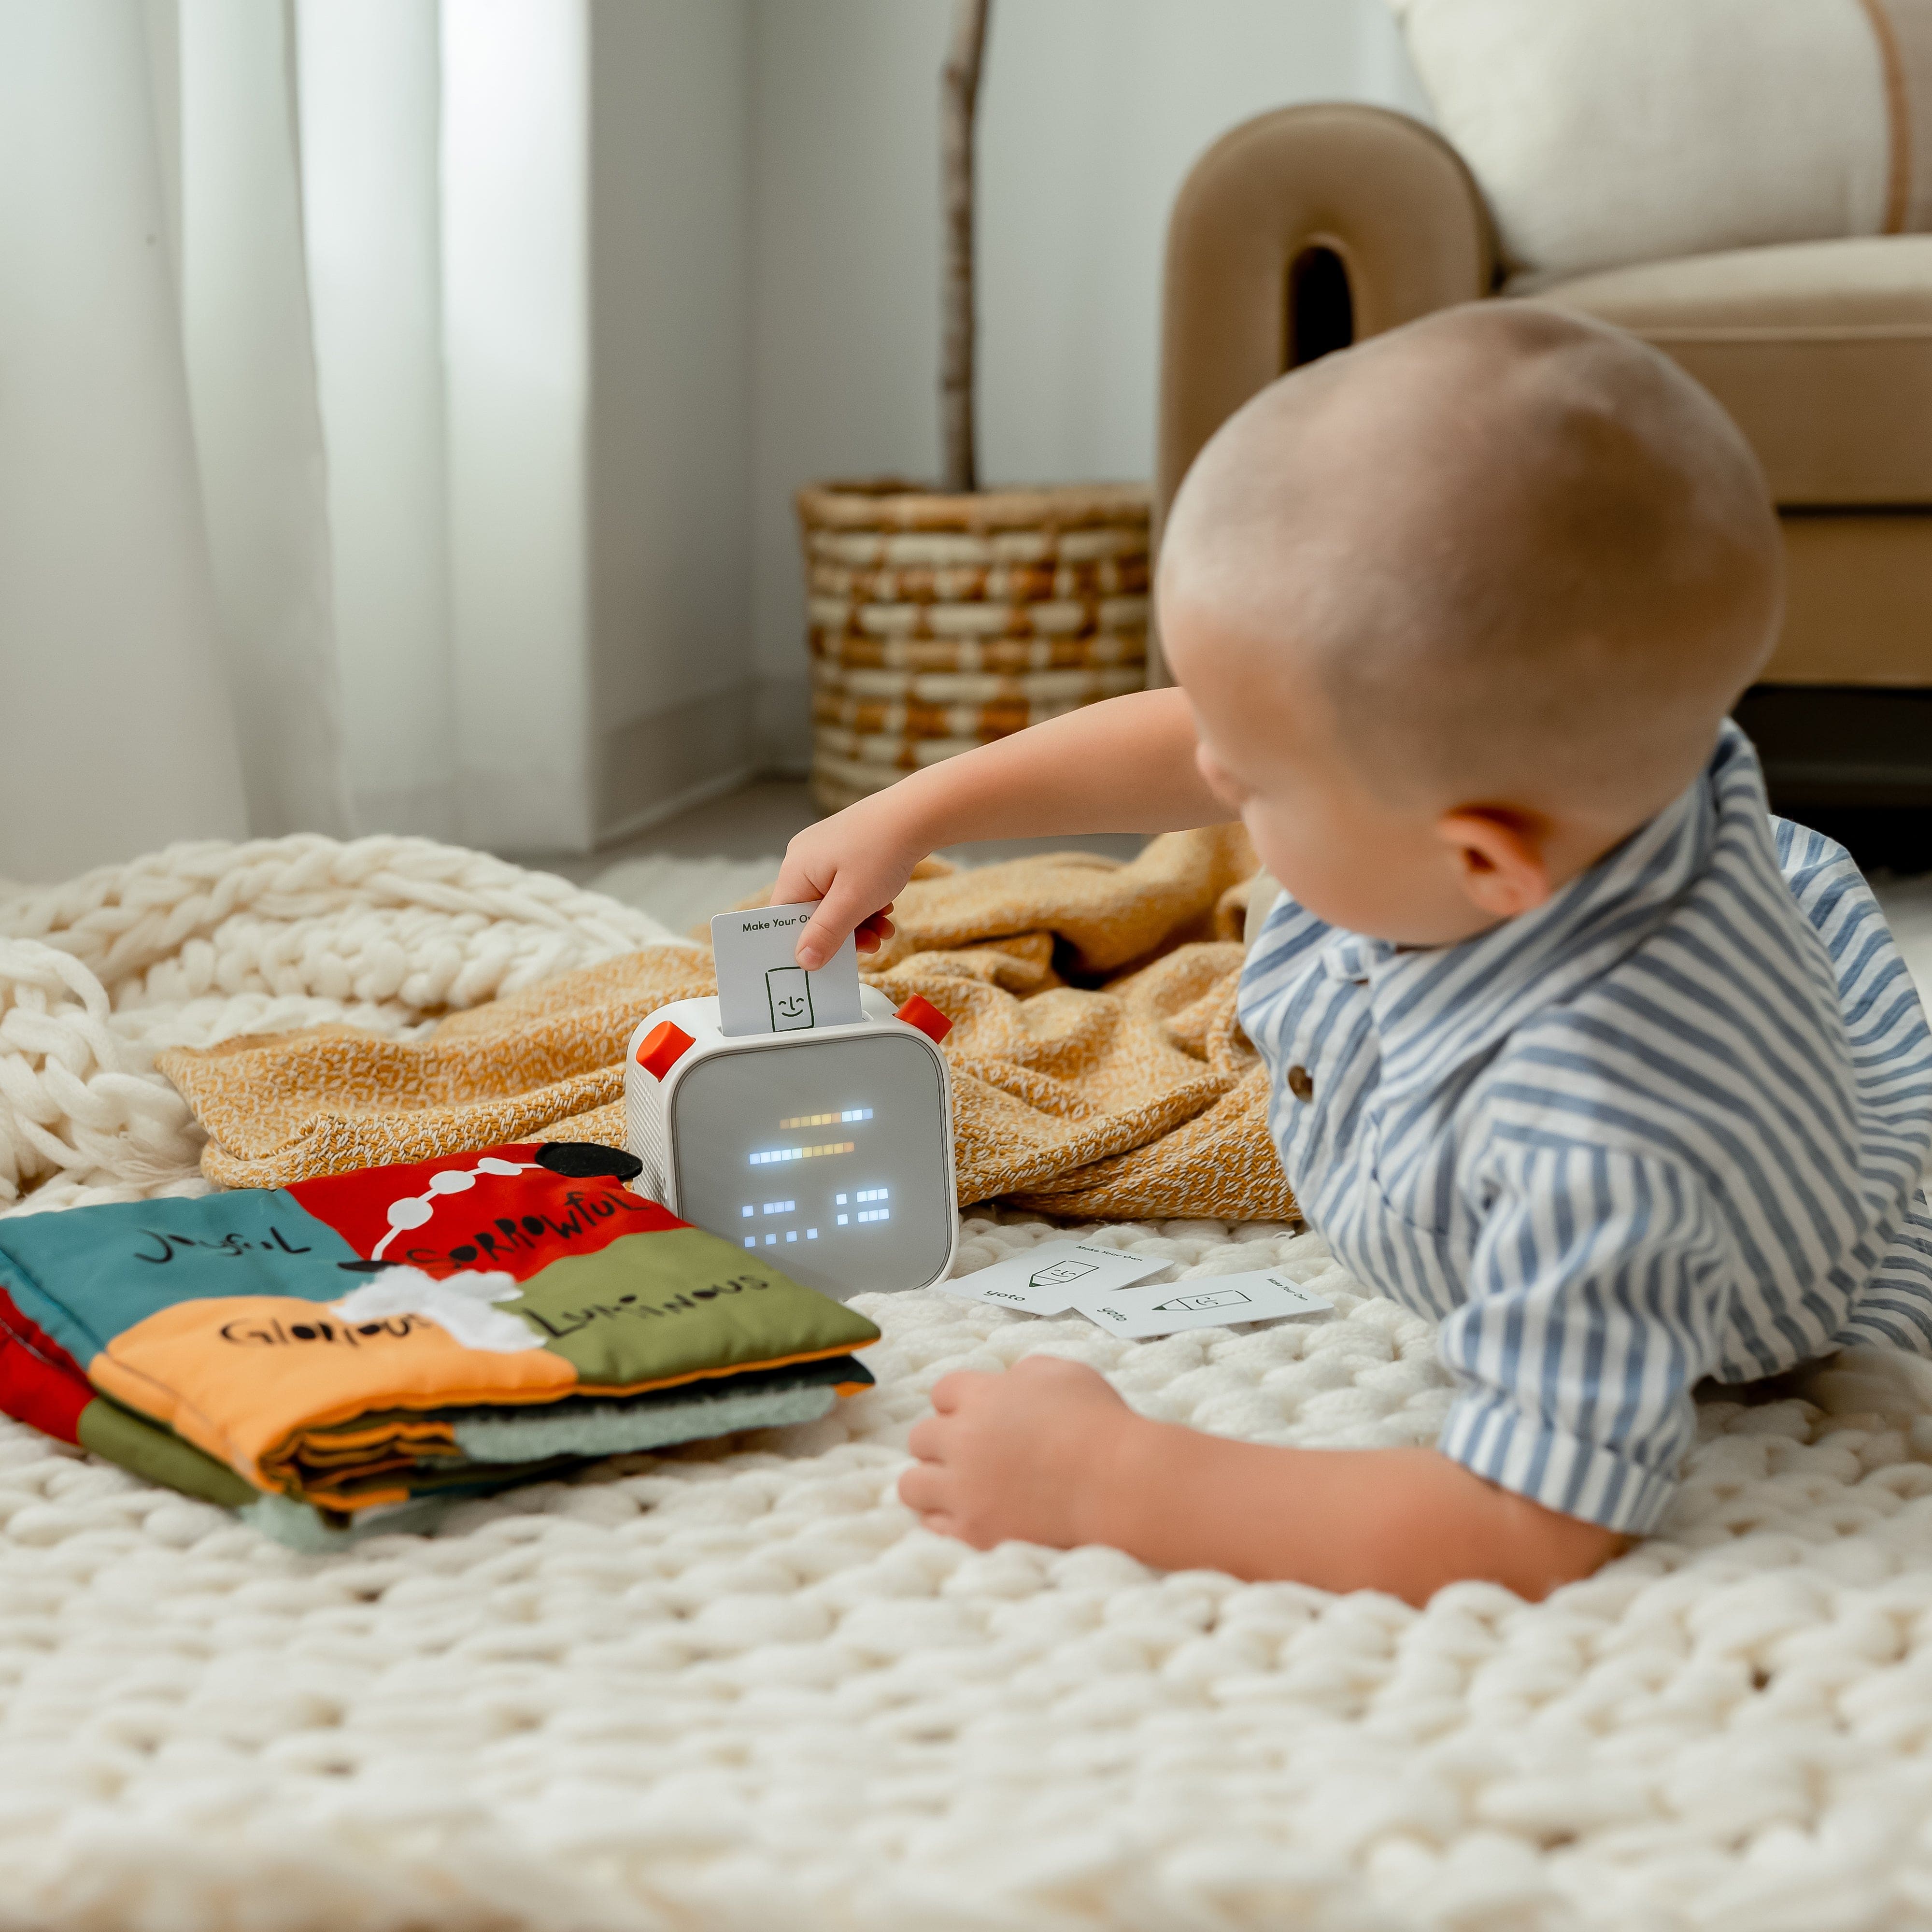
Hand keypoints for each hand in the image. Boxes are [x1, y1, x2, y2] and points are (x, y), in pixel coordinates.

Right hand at [771, 790, 927, 969]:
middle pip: (811, 912)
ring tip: (884, 930)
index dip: (800, 944)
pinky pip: (848, 888)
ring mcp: (825, 853)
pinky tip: (886, 909)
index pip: (783, 918)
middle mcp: (804, 859)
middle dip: (841, 934)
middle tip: (868, 946)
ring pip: (834, 903)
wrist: (918, 813)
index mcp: (795, 870)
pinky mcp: (847, 851)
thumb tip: (803, 961)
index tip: (823, 963)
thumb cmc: (881, 851)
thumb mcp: (852, 902)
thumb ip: (825, 934)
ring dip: (859, 922)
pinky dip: (866, 904)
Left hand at [898, 1356, 1141, 1550]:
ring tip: (958, 1488)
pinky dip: (946, 1520)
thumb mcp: (1064, 1373)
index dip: (960, 1403)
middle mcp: (963, 1441)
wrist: (1119, 1484)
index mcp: (982, 1397)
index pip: (942, 1391)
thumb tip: (1008, 1384)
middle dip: (943, 1443)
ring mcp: (965, 1490)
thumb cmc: (1100, 1424)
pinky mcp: (974, 1531)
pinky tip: (971, 1515)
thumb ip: (1024, 1373)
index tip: (979, 1415)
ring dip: (931, 1483)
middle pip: (920, 1438)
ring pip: (911, 1485)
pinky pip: (932, 1526)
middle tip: (972, 1454)